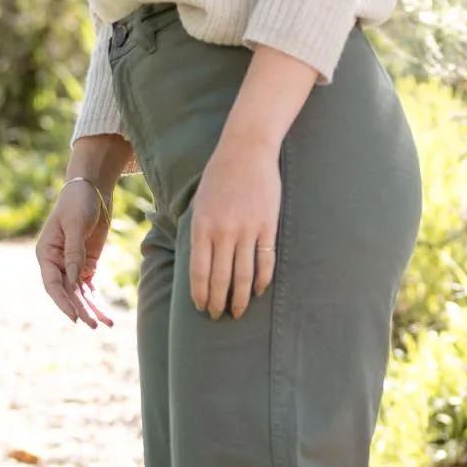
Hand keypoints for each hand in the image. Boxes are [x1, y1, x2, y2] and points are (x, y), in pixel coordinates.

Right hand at [37, 176, 115, 327]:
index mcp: (46, 254)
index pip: (53, 284)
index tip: (74, 317)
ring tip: (105, 325)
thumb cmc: (77, 203)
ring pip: (80, 294)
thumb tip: (73, 280)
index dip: (62, 302)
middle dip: (81, 309)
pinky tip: (107, 315)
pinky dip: (98, 301)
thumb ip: (74, 252)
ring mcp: (72, 265)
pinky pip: (91, 288)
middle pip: (68, 293)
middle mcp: (56, 263)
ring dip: (91, 309)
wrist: (92, 189)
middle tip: (93, 325)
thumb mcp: (75, 225)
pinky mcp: (87, 264)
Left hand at [190, 133, 280, 318]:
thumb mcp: (199, 203)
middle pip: (221, 279)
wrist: (246, 150)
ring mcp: (247, 230)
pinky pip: (265, 261)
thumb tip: (199, 264)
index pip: (199, 272)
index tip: (201, 308)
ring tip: (237, 311)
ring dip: (239, 298)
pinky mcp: (267, 226)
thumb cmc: (219, 176)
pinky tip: (257, 290)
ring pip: (243, 275)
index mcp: (201, 227)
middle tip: (218, 316)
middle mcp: (223, 232)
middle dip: (218, 302)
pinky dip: (261, 280)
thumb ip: (199, 232)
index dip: (200, 294)